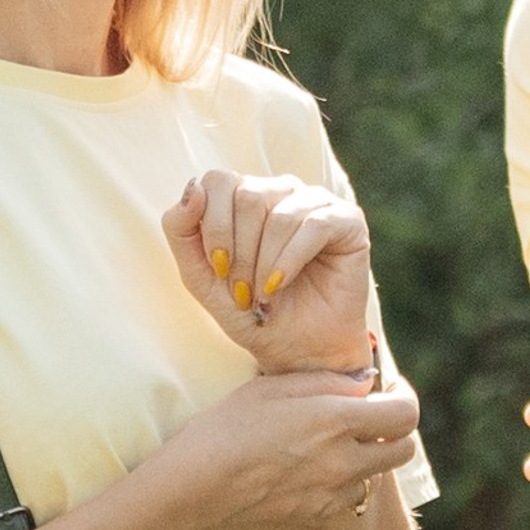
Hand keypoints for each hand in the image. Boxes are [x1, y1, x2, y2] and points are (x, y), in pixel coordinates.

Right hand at [154, 371, 421, 529]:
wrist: (192, 493)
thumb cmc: (223, 431)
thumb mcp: (270, 388)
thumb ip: (327, 383)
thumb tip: (364, 385)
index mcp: (334, 421)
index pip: (405, 413)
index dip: (404, 397)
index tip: (390, 390)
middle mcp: (343, 462)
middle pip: (404, 449)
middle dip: (393, 430)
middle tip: (368, 418)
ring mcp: (331, 497)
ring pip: (374, 477)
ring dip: (363, 459)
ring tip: (327, 447)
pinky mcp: (315, 520)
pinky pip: (343, 500)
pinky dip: (336, 485)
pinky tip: (302, 473)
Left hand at [164, 171, 377, 375]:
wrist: (294, 349)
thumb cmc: (249, 310)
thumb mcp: (200, 275)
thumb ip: (181, 230)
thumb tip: (193, 187)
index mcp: (244, 196)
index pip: (219, 181)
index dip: (214, 227)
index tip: (219, 268)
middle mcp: (280, 191)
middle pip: (248, 197)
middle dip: (239, 253)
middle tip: (244, 289)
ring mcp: (315, 202)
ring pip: (278, 214)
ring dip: (264, 263)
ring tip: (264, 293)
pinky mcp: (347, 220)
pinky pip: (313, 225)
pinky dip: (290, 261)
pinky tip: (282, 284)